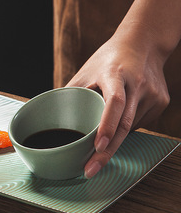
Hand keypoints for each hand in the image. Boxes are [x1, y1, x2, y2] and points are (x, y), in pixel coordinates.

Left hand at [67, 27, 169, 177]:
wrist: (143, 43)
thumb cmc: (109, 58)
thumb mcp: (86, 70)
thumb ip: (72, 92)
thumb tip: (51, 115)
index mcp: (115, 74)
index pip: (115, 102)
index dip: (107, 125)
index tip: (98, 146)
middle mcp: (137, 84)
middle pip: (125, 124)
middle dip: (107, 152)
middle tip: (89, 170)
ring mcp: (153, 95)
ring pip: (132, 128)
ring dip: (115, 138)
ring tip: (101, 134)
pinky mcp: (162, 102)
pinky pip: (140, 123)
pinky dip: (126, 128)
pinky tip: (120, 117)